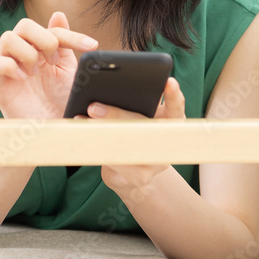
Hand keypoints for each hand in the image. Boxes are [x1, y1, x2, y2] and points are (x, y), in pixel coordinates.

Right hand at [0, 11, 98, 119]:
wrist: (52, 132)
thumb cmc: (60, 103)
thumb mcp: (69, 72)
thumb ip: (64, 44)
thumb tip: (58, 15)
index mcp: (41, 49)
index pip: (53, 30)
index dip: (73, 35)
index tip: (93, 46)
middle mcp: (23, 54)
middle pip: (24, 25)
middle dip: (44, 39)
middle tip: (54, 61)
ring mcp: (8, 67)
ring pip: (7, 38)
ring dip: (26, 53)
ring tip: (35, 73)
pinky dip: (8, 66)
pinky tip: (22, 78)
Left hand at [73, 77, 185, 192]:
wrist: (128, 173)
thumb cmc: (130, 133)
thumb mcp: (135, 115)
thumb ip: (129, 102)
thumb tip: (102, 87)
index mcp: (170, 122)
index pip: (177, 107)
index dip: (174, 96)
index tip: (168, 81)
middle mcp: (168, 143)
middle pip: (145, 127)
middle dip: (117, 115)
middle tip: (93, 107)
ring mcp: (156, 163)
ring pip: (129, 146)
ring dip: (102, 132)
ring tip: (81, 120)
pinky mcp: (140, 177)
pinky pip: (117, 161)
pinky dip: (98, 148)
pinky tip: (82, 138)